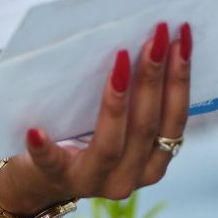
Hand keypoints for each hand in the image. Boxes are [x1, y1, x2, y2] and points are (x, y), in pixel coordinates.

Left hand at [0, 21, 191, 212]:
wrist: (39, 181)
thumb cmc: (82, 139)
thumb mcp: (117, 127)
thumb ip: (133, 101)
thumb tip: (145, 41)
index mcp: (152, 163)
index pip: (174, 120)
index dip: (180, 80)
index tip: (179, 39)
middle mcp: (128, 178)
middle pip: (146, 127)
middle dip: (153, 77)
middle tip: (155, 36)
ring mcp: (92, 181)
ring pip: (111, 144)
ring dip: (117, 100)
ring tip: (120, 59)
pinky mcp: (55, 178)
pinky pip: (52, 163)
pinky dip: (45, 147)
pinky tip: (37, 130)